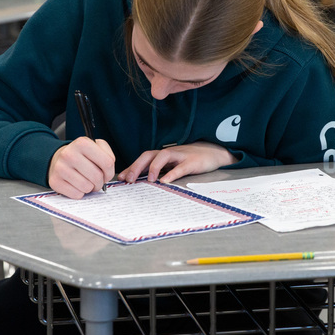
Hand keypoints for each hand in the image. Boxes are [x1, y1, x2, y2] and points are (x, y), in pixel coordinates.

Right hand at [48, 137, 114, 198]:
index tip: (106, 174)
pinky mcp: (55, 181)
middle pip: (97, 176)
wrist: (57, 159)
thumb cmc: (80, 155)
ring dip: (90, 188)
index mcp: (82, 143)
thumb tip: (109, 170)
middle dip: (100, 182)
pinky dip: (80, 193)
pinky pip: (76, 194)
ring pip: (87, 187)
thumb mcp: (95, 147)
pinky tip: (76, 185)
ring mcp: (60, 168)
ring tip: (86, 182)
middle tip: (96, 180)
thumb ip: (108, 154)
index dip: (110, 172)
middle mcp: (69, 154)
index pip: (107, 162)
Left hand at [118, 142, 238, 183]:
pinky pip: (181, 167)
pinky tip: (166, 182)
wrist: (214, 152)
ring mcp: (181, 156)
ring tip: (149, 180)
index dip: (131, 167)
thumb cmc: (190, 160)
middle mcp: (169, 153)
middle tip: (129, 179)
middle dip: (137, 166)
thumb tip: (142, 183)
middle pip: (148, 155)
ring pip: (163, 156)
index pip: (142, 159)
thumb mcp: (172, 165)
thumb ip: (159, 171)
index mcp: (162, 155)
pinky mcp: (193, 161)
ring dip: (153, 167)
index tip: (120, 179)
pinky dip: (172, 173)